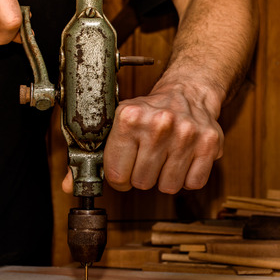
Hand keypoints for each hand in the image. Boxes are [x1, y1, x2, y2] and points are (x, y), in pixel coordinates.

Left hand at [61, 83, 223, 194]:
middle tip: (148, 156)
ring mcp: (187, 134)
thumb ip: (93, 156)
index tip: (126, 166)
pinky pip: (193, 183)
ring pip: (168, 187)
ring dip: (166, 177)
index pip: (117, 174)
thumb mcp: (118, 125)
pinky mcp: (209, 144)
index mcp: (130, 117)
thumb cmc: (149, 112)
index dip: (120, 176)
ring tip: (166, 156)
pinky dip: (188, 177)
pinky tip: (183, 158)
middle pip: (142, 183)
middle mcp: (159, 123)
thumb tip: (70, 186)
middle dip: (143, 175)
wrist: (188, 92)